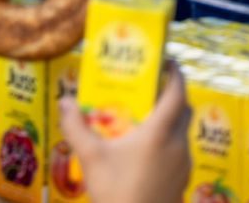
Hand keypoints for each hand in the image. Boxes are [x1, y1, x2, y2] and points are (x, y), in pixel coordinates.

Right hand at [57, 60, 191, 202]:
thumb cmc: (117, 193)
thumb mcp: (90, 158)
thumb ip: (75, 126)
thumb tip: (64, 101)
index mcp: (160, 133)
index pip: (177, 93)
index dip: (175, 74)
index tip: (167, 60)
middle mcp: (178, 145)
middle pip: (184, 110)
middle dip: (172, 94)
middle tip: (151, 86)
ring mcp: (183, 165)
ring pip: (183, 132)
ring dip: (170, 118)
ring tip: (143, 116)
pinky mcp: (182, 181)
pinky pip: (179, 151)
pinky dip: (168, 140)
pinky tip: (144, 149)